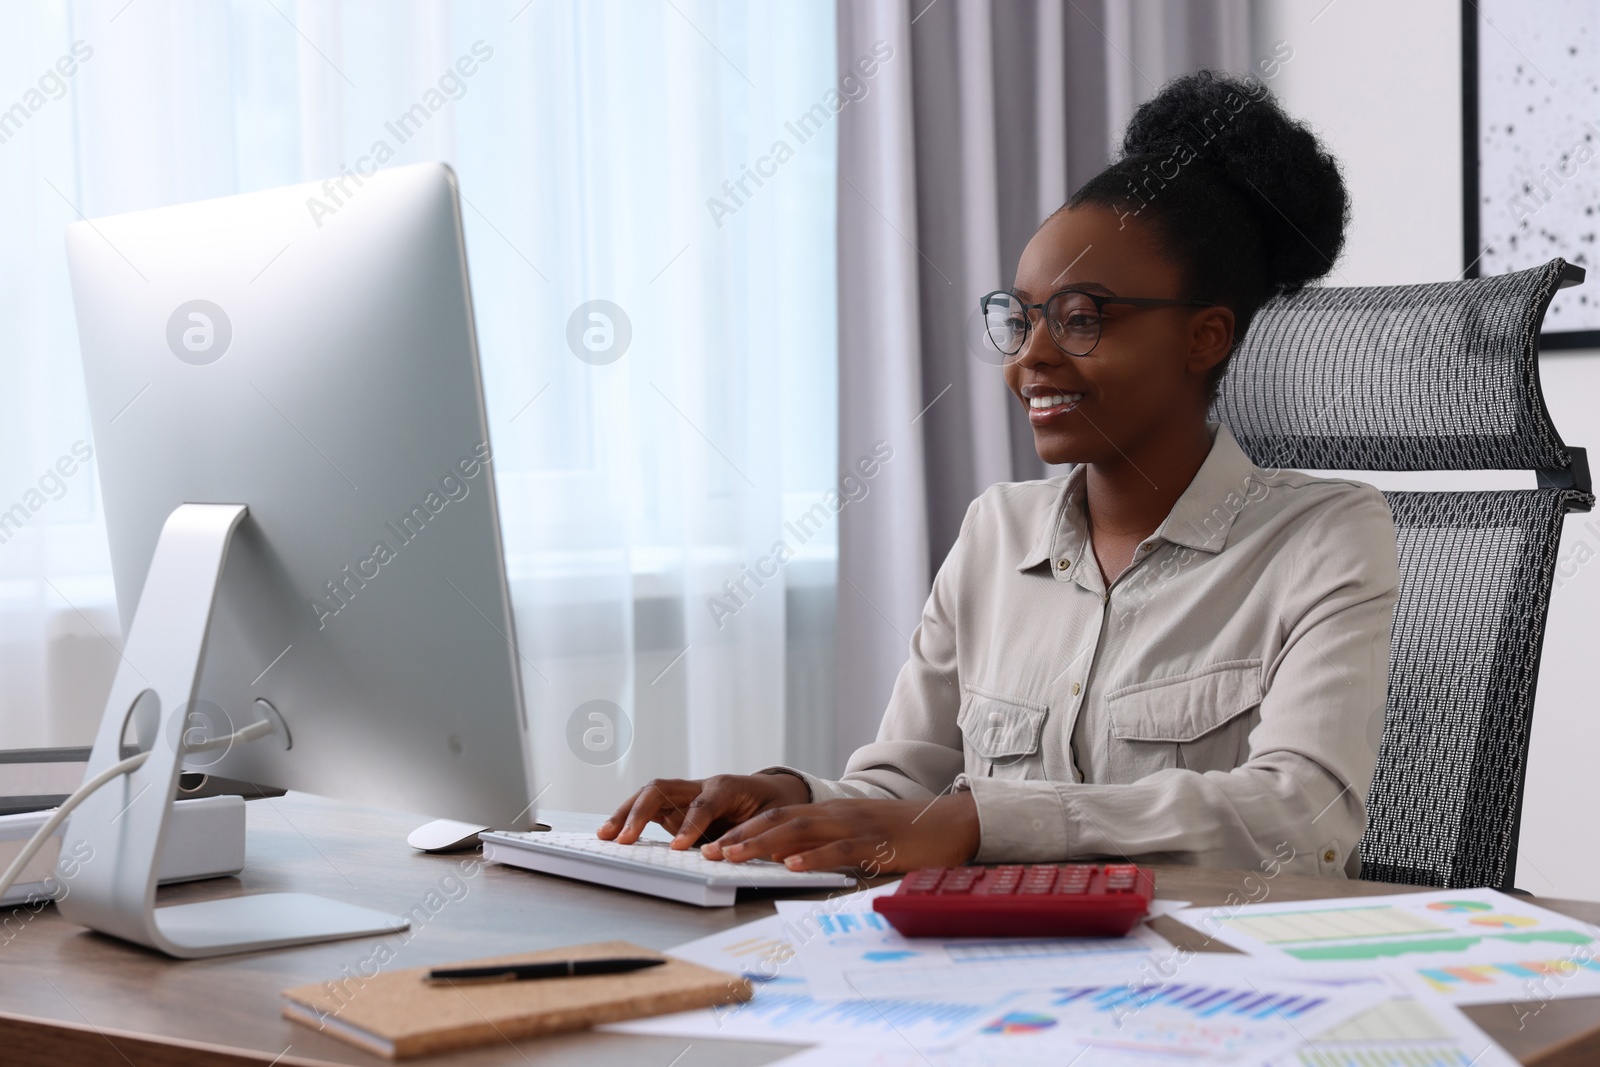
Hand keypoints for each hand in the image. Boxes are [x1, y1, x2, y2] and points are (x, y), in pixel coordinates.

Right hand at [598, 773, 811, 849]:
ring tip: (605, 836)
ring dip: (626, 813)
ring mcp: (685, 793)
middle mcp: (701, 785)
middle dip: (641, 812)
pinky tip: (612, 834)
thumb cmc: (774, 807)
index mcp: (727, 786)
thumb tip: (728, 853)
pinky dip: (629, 818)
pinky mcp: (677, 805)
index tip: (678, 847)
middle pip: (663, 789)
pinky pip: (649, 808)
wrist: (773, 792)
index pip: (703, 804)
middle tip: (625, 839)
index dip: (690, 825)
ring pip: (649, 795)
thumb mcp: (773, 819)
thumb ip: (750, 833)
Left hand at [704, 794, 980, 873]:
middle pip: (780, 819)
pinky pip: (839, 848)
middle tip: (710, 851)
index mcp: (831, 812)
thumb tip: (788, 859)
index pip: (779, 815)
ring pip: (802, 830)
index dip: (746, 828)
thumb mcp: (858, 835)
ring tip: (735, 855)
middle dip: (742, 835)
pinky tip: (792, 864)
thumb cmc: (903, 835)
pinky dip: (813, 856)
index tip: (714, 843)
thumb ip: (826, 843)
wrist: (948, 823)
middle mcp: (837, 813)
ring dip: (764, 843)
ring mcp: (855, 825)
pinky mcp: (876, 842)